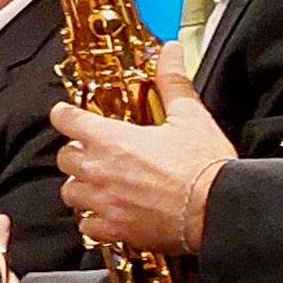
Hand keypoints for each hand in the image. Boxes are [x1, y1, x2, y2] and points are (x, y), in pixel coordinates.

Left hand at [53, 88, 235, 256]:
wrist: (217, 209)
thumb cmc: (203, 166)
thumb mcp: (189, 116)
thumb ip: (172, 82)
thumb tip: (170, 52)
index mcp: (112, 139)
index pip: (68, 120)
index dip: (65, 114)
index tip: (66, 114)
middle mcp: (99, 170)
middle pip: (65, 158)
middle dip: (76, 153)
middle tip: (93, 152)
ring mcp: (104, 202)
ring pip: (71, 193)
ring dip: (81, 186)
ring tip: (98, 183)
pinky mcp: (115, 229)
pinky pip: (87, 225)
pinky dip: (93, 219)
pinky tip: (107, 213)